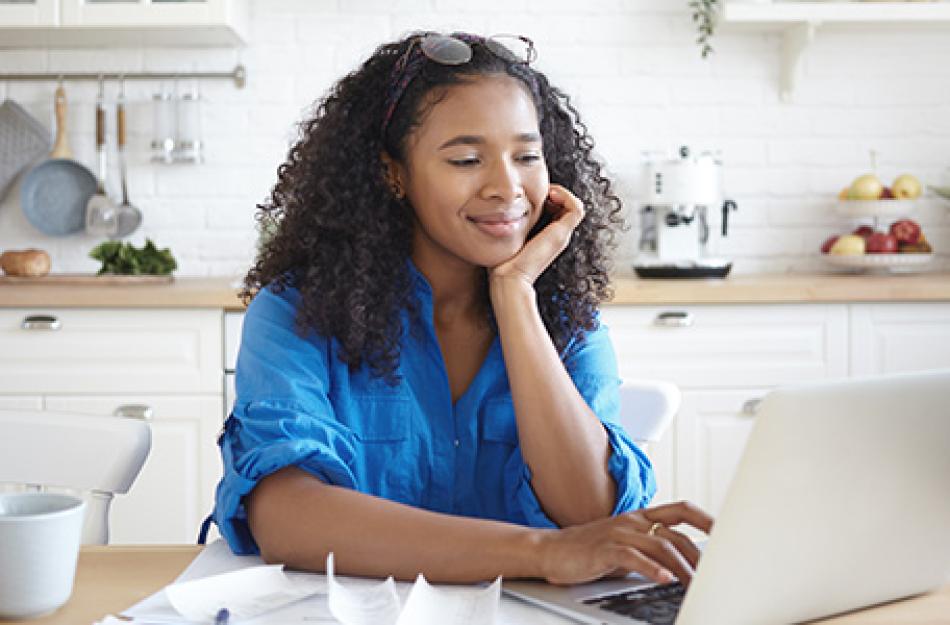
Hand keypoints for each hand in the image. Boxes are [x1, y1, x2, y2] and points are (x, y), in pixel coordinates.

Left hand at [489, 184, 584, 286]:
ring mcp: (562, 235)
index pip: (557, 210)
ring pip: (575, 206)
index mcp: (547, 236)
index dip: (548, 197)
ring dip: (563, 193)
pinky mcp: (562, 234)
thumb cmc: (504, 262)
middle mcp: (558, 235)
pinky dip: (567, 196)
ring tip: (547, 192)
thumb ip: (510, 225)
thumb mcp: (509, 236)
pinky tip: (550, 195)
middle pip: (567, 207)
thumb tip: (498, 209)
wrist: (510, 278)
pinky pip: (576, 209)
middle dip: (555, 193)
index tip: (531, 193)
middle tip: (539, 191)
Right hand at [535, 501, 713, 586]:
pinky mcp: (604, 549)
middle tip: (714, 576)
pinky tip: (664, 579)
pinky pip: (633, 557)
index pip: (681, 510)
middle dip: (699, 557)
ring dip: (682, 568)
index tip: (727, 533)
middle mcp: (632, 521)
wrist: (550, 550)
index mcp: (640, 518)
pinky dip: (651, 569)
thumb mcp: (626, 547)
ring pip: (660, 546)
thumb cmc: (589, 551)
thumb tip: (682, 567)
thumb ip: (651, 551)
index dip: (706, 519)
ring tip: (694, 585)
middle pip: (676, 534)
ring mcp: (618, 533)